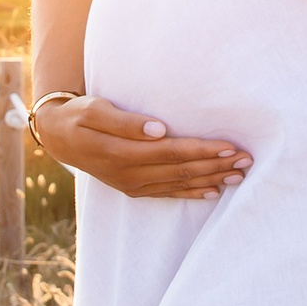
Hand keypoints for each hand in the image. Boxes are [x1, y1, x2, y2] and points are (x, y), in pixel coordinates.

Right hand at [30, 94, 250, 200]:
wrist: (60, 138)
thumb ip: (126, 122)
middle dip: (215, 165)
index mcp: (121, 152)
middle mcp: (129, 173)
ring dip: (211, 179)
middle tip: (246, 160)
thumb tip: (158, 130)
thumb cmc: (80, 116)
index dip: (202, 150)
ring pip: (179, 184)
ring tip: (240, 176)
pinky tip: (214, 191)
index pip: (171, 152)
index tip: (229, 145)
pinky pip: (168, 194)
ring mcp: (132, 184)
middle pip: (180, 170)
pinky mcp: (134, 189)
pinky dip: (192, 193)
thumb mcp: (95, 110)